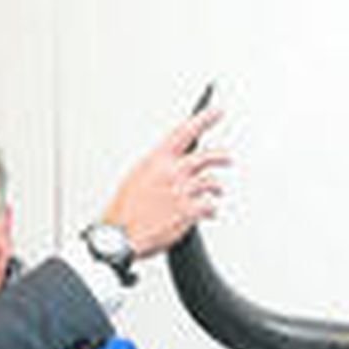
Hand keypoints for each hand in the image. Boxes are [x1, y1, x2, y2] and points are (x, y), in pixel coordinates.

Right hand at [102, 108, 228, 258]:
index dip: (204, 119)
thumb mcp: (135, 178)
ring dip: (217, 188)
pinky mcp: (189, 212)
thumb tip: (170, 164)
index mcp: (157, 160)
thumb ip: (157, 169)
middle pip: (206, 157)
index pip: (184, 132)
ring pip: (211, 183)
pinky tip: (210, 212)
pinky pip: (209, 207)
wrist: (121, 237)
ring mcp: (182, 192)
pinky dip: (212, 210)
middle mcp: (172, 173)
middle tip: (227, 158)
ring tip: (218, 192)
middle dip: (221, 156)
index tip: (217, 112)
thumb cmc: (124, 211)